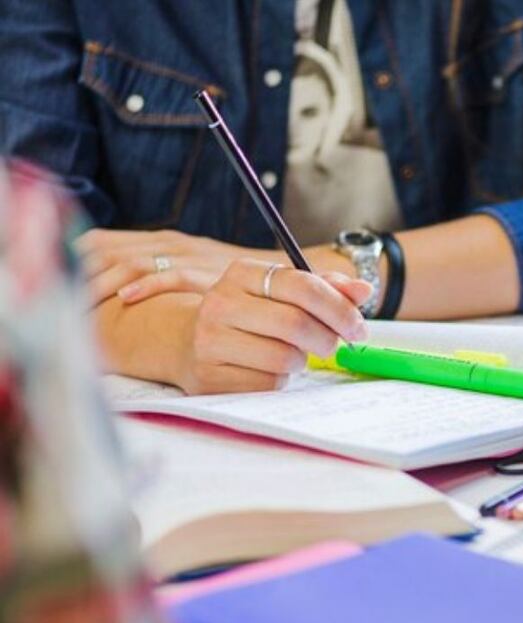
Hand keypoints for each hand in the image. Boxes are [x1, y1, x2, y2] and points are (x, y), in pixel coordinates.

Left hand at [75, 228, 280, 305]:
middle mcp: (171, 243)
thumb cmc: (234, 282)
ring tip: (82, 302)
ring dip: (104, 282)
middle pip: (109, 249)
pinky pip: (171, 275)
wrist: (286, 277)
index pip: (103, 241)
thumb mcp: (195, 270)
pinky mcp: (207, 272)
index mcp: (162, 240)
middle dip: (79, 273)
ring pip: (132, 261)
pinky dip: (145, 285)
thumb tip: (121, 292)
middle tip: (59, 298)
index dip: (75, 259)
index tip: (57, 282)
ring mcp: (189, 256)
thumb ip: (163, 273)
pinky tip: (127, 298)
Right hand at [173, 259, 370, 394]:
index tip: (359, 327)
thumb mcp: (283, 292)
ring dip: (300, 360)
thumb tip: (364, 290)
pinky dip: (280, 381)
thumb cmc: (250, 314)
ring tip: (292, 354)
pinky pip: (267, 384)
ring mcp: (210, 341)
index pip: (303, 286)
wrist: (187, 341)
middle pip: (295, 323)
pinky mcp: (209, 377)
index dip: (340, 309)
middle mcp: (220, 302)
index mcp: (242, 273)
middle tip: (333, 345)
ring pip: (283, 357)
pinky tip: (269, 370)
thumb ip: (326, 288)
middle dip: (327, 338)